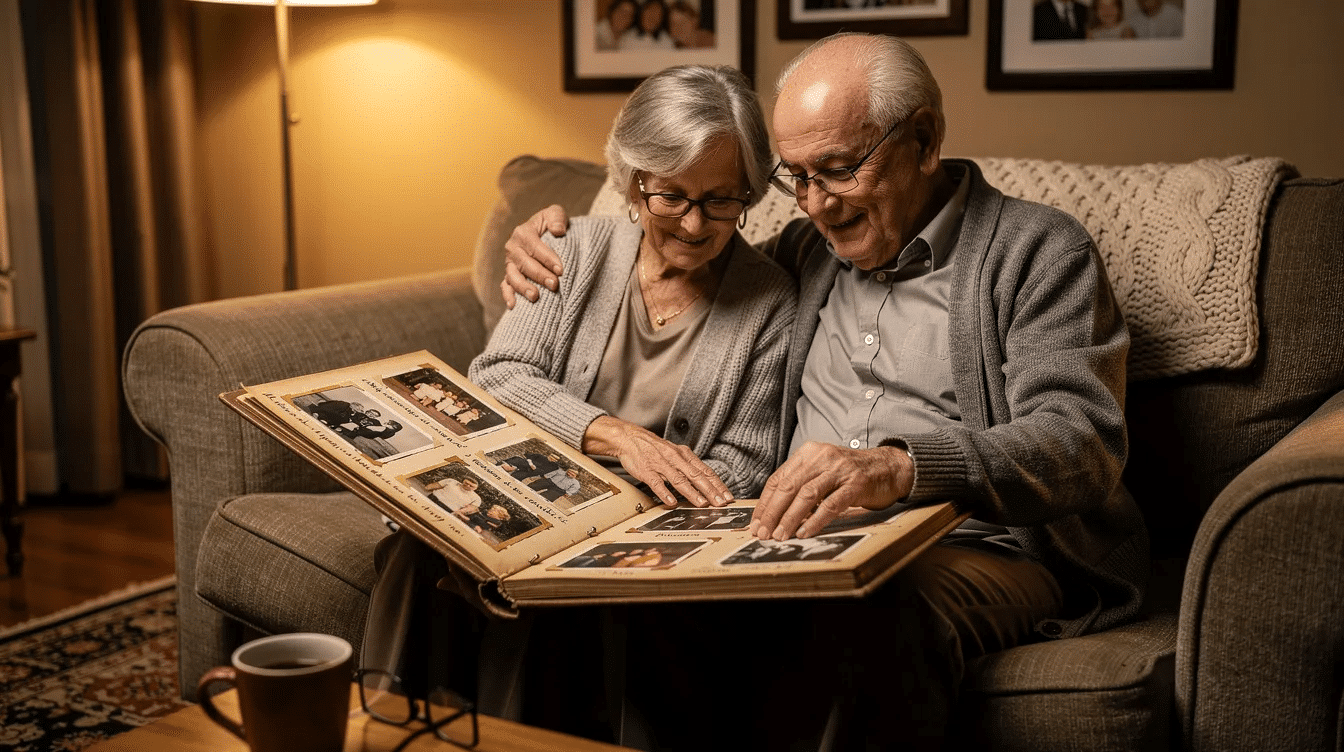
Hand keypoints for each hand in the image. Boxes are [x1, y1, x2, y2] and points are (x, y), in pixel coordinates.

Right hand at [502, 204, 570, 307]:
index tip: (561, 269)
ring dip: (523, 287)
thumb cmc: (551, 225)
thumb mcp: (555, 214)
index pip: (535, 247)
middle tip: (554, 285)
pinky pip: (505, 286)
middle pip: (524, 264)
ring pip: (513, 276)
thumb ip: (557, 218)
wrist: (544, 235)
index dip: (547, 258)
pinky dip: (508, 295)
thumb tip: (558, 230)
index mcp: (523, 233)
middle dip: (539, 275)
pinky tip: (514, 305)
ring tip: (535, 297)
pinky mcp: (509, 276)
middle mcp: (513, 248)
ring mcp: (510, 263)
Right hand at [583, 416, 732, 507]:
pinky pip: (657, 483)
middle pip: (696, 476)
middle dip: (710, 491)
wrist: (630, 438)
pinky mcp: (647, 470)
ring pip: (679, 479)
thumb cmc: (655, 448)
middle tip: (720, 503)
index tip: (728, 496)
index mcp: (684, 455)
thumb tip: (706, 481)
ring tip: (702, 503)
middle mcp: (675, 459)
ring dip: (692, 492)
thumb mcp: (676, 453)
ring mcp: (661, 464)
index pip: (705, 471)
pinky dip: (664, 492)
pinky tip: (671, 502)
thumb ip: (689, 467)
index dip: (718, 484)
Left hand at [752, 443, 912, 539]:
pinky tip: (805, 533)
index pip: (778, 479)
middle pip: (788, 486)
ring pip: (807, 495)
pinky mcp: (856, 483)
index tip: (756, 523)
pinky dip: (815, 520)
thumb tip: (773, 514)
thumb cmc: (850, 475)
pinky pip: (830, 504)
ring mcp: (839, 470)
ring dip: (790, 518)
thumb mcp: (821, 473)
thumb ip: (800, 485)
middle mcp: (821, 457)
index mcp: (808, 453)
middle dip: (772, 513)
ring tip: (780, 536)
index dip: (765, 503)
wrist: (888, 468)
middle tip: (763, 533)